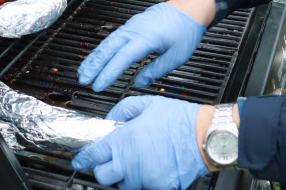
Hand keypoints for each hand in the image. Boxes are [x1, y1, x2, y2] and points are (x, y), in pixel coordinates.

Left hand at [72, 96, 207, 189]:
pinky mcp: (160, 187)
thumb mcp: (147, 103)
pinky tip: (153, 167)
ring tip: (137, 162)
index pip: (94, 154)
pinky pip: (144, 188)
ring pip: (123, 185)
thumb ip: (122, 110)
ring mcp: (146, 177)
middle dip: (103, 169)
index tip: (80, 160)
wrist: (205, 135)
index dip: (84, 158)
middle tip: (110, 161)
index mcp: (126, 139)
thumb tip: (111, 119)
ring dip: (124, 176)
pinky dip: (144, 181)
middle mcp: (132, 162)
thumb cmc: (180, 118)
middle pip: (103, 176)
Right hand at [78, 2, 205, 90]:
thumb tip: (139, 82)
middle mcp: (134, 30)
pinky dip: (102, 49)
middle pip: (108, 49)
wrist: (189, 7)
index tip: (98, 86)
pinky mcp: (132, 26)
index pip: (122, 58)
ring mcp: (131, 26)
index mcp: (146, 38)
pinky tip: (97, 57)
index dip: (108, 74)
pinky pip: (113, 38)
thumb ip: (156, 70)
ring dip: (94, 57)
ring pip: (108, 42)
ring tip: (83, 71)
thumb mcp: (176, 56)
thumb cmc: (186, 30)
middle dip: (94, 65)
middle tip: (83, 80)